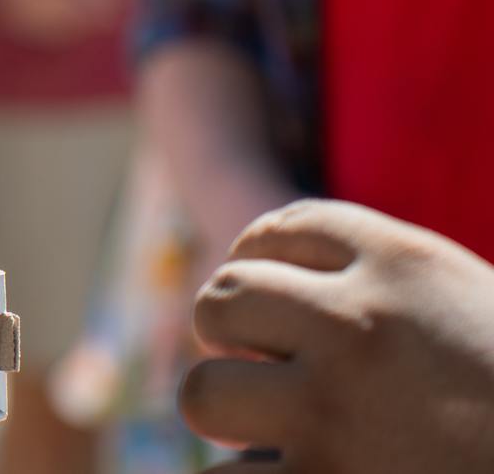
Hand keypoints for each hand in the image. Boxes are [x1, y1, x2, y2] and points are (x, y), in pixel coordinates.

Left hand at [182, 199, 493, 471]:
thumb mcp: (466, 308)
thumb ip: (378, 281)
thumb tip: (260, 262)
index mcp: (402, 259)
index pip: (275, 231)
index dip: (263, 268)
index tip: (284, 308)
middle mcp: (357, 322)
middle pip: (221, 299)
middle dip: (234, 339)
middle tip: (272, 372)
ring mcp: (333, 410)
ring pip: (203, 394)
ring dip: (234, 422)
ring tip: (279, 437)